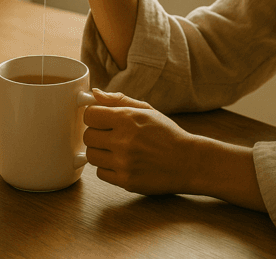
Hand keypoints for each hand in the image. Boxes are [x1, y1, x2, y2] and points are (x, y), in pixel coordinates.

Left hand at [82, 89, 198, 195]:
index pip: (90, 115)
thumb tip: (94, 93)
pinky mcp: (126, 181)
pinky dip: (108, 168)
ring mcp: (124, 163)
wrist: (188, 162)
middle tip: (111, 136)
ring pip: (91, 156)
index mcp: (127, 118)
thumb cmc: (167, 134)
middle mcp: (123, 140)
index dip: (94, 116)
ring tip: (117, 150)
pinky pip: (100, 173)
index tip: (102, 120)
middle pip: (87, 137)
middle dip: (96, 135)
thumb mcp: (147, 110)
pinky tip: (122, 163)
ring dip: (100, 152)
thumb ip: (118, 100)